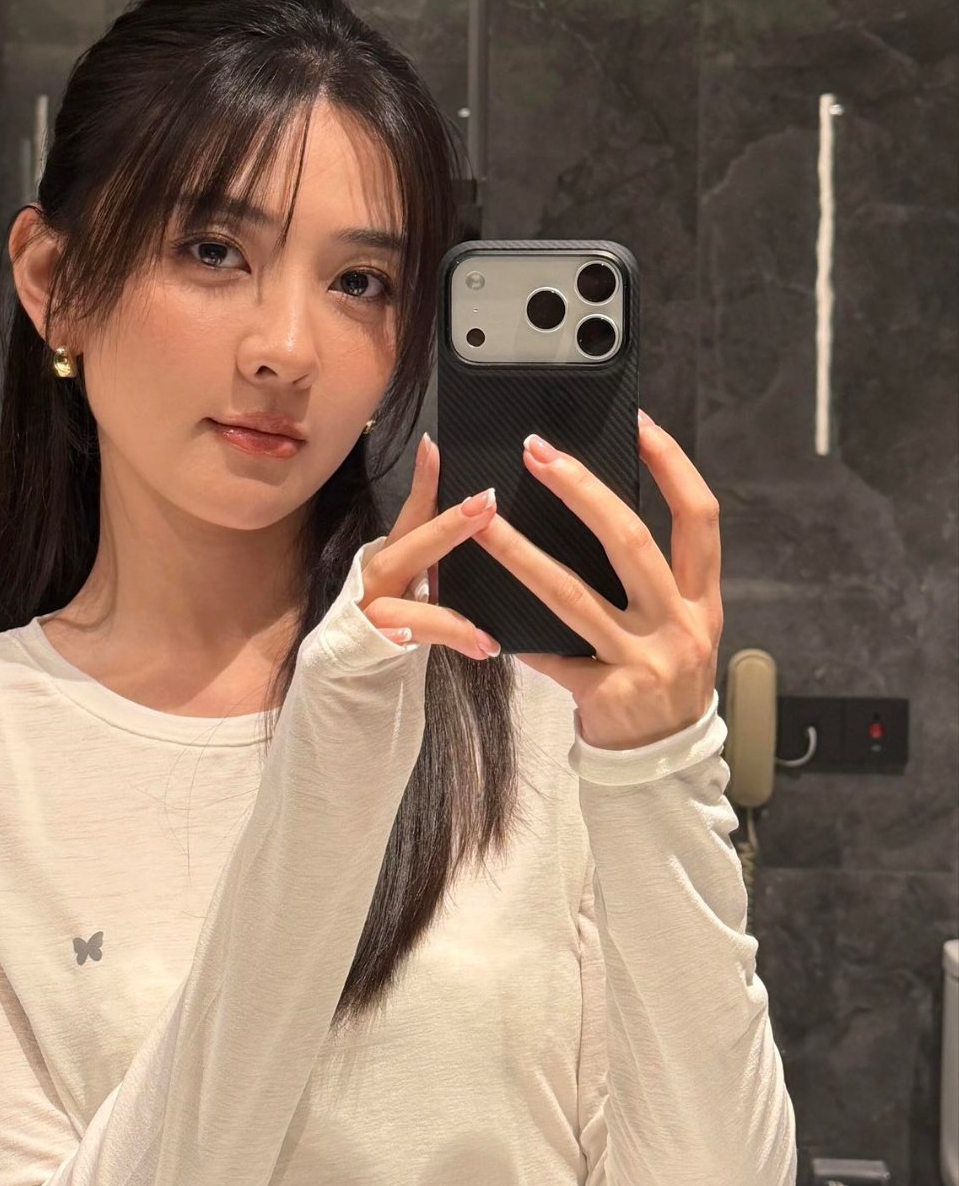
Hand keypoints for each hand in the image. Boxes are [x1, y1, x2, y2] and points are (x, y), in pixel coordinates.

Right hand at [358, 435, 503, 660]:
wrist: (349, 666)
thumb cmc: (399, 618)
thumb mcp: (419, 582)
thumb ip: (439, 558)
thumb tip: (487, 519)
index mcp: (392, 557)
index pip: (410, 514)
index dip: (422, 481)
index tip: (435, 446)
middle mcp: (376, 581)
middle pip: (405, 552)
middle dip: (445, 529)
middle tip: (486, 503)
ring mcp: (370, 616)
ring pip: (399, 610)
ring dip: (446, 618)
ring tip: (487, 629)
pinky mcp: (372, 648)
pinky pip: (406, 649)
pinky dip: (442, 645)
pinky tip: (480, 646)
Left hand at [470, 412, 722, 750]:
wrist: (661, 763)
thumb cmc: (660, 678)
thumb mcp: (677, 626)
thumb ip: (651, 580)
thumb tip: (592, 511)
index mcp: (704, 600)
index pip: (699, 517)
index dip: (672, 467)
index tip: (638, 423)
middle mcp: (681, 625)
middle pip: (631, 541)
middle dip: (582, 490)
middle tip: (536, 452)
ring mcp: (645, 662)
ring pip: (571, 594)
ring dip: (519, 551)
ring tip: (481, 518)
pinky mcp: (606, 694)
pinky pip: (548, 653)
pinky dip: (516, 632)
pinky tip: (480, 609)